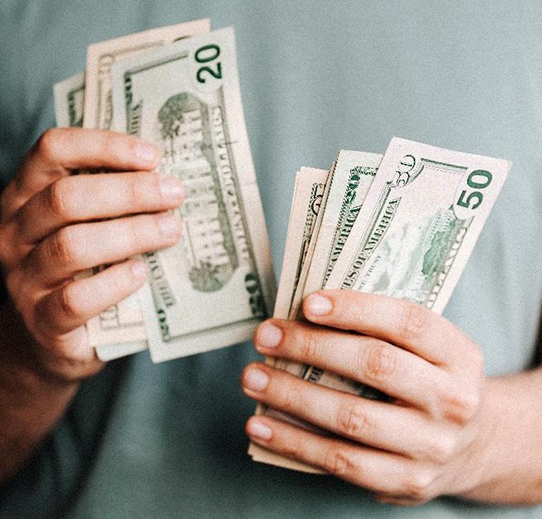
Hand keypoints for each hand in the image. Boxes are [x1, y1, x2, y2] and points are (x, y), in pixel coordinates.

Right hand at [0, 128, 182, 381]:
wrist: (51, 337)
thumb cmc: (82, 270)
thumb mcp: (89, 226)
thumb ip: (113, 201)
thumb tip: (169, 179)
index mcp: (27, 196)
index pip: (53, 151)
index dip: (104, 146)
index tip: (153, 156)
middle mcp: (16, 232)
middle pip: (66, 198)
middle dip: (129, 192)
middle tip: (174, 195)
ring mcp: (24, 278)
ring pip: (71, 246)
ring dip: (130, 234)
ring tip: (171, 230)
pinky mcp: (42, 321)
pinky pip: (75, 299)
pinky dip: (113, 283)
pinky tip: (141, 273)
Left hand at [242, 290, 484, 504]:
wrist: (474, 445)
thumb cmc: (429, 381)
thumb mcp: (427, 350)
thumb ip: (382, 330)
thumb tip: (303, 315)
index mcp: (459, 355)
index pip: (408, 322)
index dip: (355, 309)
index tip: (307, 303)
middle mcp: (453, 400)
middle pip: (375, 366)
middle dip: (311, 347)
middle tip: (266, 336)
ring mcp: (431, 446)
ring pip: (351, 417)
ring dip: (291, 395)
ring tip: (252, 376)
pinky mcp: (406, 481)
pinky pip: (340, 461)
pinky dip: (294, 441)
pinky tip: (261, 423)